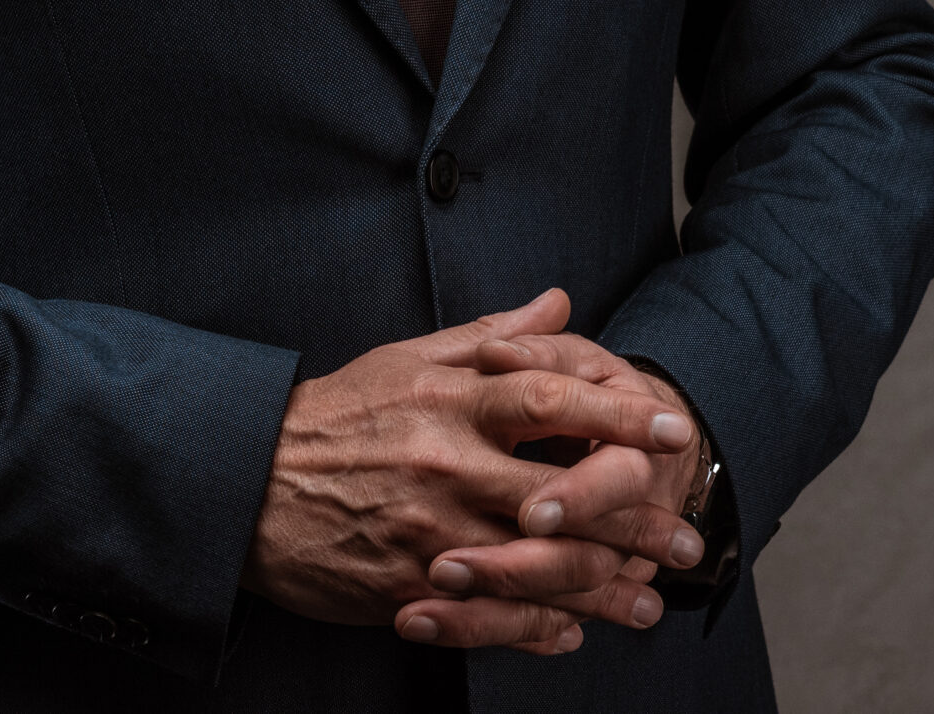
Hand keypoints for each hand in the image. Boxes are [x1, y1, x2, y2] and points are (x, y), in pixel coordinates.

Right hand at [241, 289, 694, 653]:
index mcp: (448, 401)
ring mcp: (430, 531)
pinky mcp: (410, 586)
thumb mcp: (406, 360)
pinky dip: (540, 628)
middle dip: (637, 519)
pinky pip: (493, 615)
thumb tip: (559, 303)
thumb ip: (491, 338)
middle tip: (688, 536)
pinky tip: (574, 630)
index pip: (549, 398)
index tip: (673, 427)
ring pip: (540, 568)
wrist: (245, 481)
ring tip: (649, 599)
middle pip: (564, 496)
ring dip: (606, 589)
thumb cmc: (334, 417)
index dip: (617, 411)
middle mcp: (445, 465)